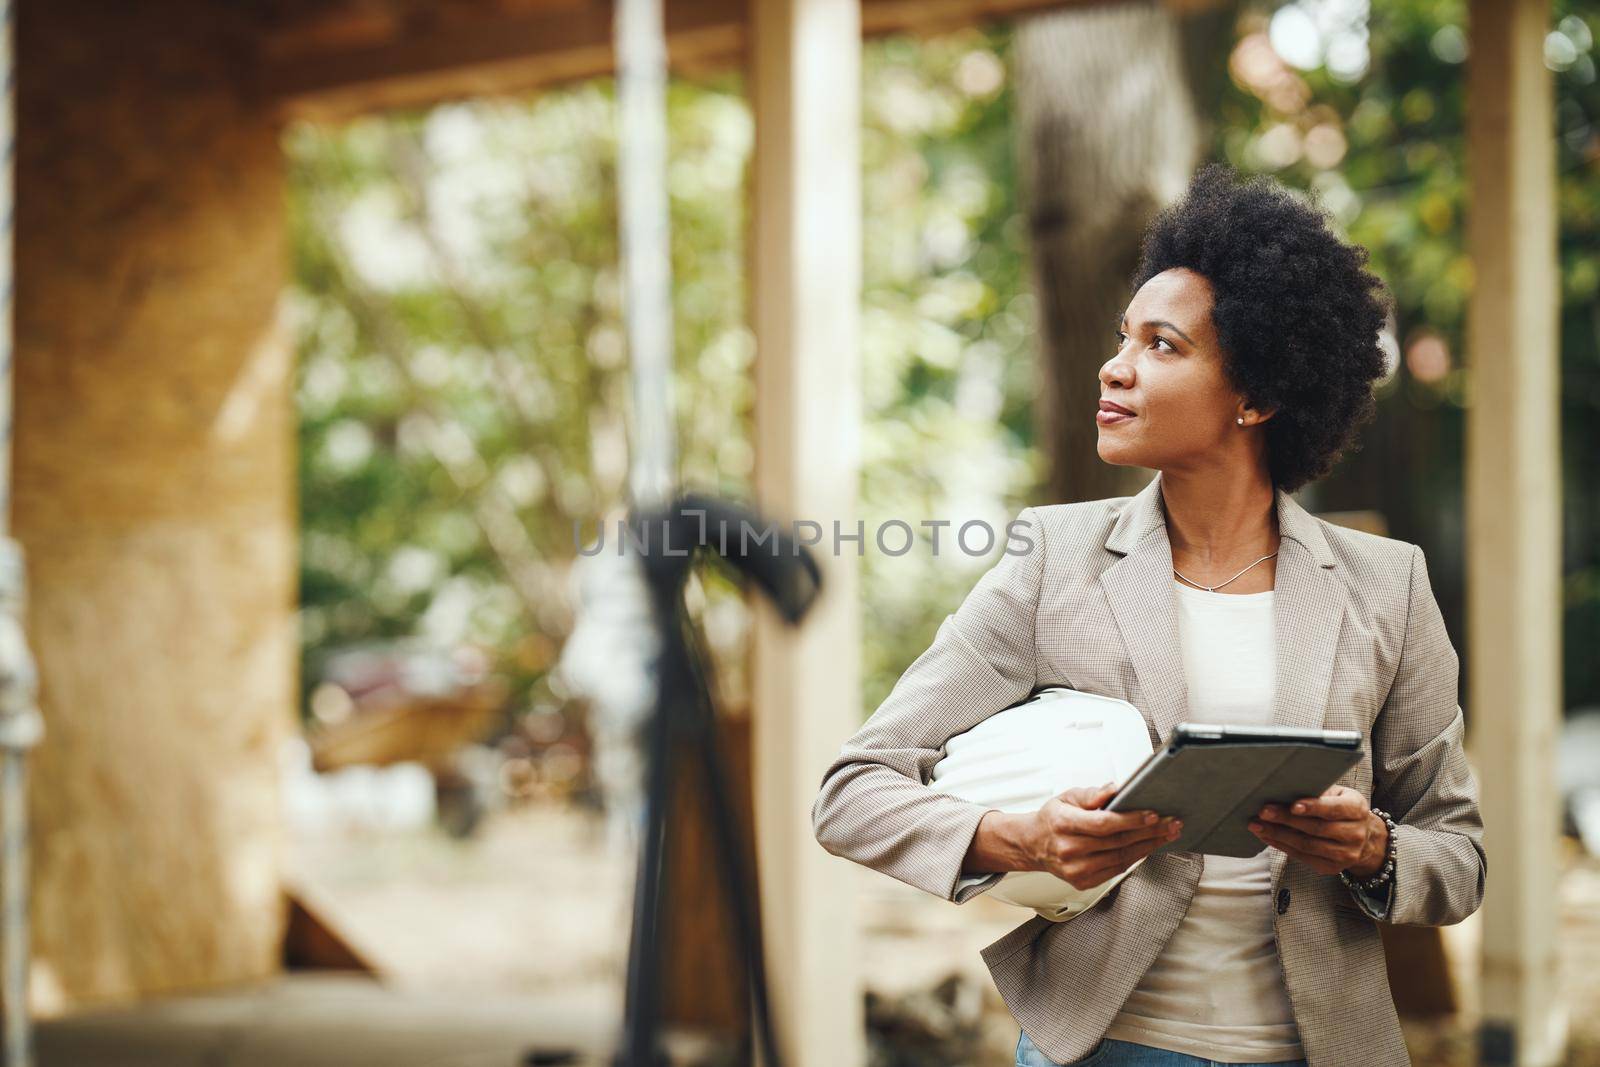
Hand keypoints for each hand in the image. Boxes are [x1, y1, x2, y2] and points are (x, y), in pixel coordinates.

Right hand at [1023, 782, 1181, 890]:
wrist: (1034, 845)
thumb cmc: (1054, 819)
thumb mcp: (1066, 797)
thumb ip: (1091, 794)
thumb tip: (1114, 789)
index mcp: (1063, 823)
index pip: (1103, 823)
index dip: (1131, 820)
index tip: (1153, 814)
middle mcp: (1069, 849)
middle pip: (1117, 841)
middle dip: (1149, 832)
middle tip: (1171, 823)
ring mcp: (1076, 869)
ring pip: (1121, 858)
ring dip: (1148, 846)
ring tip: (1167, 834)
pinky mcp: (1084, 882)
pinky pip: (1117, 869)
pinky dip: (1136, 857)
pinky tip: (1148, 847)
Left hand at [1248, 785, 1387, 877]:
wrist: (1364, 837)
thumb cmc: (1341, 808)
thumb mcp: (1337, 794)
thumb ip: (1317, 792)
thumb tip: (1283, 787)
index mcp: (1357, 809)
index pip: (1334, 809)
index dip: (1313, 807)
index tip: (1293, 805)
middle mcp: (1355, 834)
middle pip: (1316, 828)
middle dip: (1286, 819)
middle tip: (1263, 812)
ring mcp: (1345, 854)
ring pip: (1307, 845)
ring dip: (1278, 835)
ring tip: (1258, 825)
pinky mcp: (1333, 868)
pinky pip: (1303, 857)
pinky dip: (1282, 846)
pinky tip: (1267, 836)